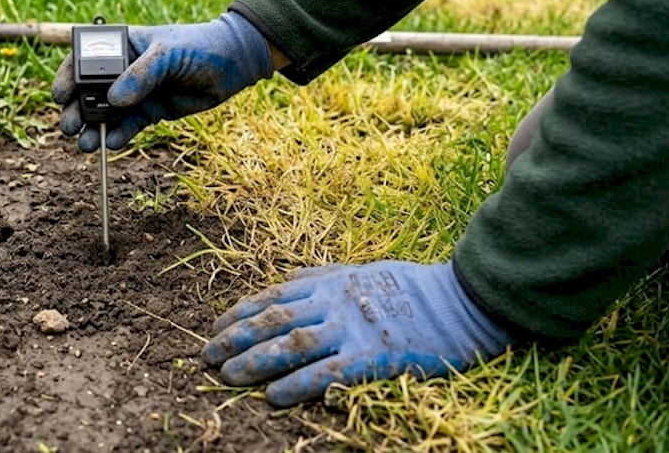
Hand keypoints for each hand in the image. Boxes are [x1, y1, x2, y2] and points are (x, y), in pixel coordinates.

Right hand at [51, 11, 273, 151]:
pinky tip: (112, 143)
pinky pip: (129, 125)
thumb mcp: (168, 53)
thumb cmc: (199, 45)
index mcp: (122, 45)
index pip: (84, 59)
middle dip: (76, 109)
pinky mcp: (151, 110)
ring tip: (84, 144)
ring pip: (107, 112)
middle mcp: (124, 69)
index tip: (62, 95)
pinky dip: (119, 135)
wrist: (233, 63)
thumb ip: (141, 75)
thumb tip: (113, 100)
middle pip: (89, 90)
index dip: (68, 77)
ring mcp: (137, 91)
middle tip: (68, 127)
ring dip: (93, 128)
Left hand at [202, 261, 511, 405]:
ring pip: (293, 344)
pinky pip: (329, 371)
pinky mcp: (375, 355)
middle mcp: (334, 303)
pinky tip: (274, 397)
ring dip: (257, 361)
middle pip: (273, 320)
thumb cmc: (410, 287)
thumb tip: (287, 280)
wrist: (461, 300)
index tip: (215, 327)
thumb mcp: (360, 271)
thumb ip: (322, 277)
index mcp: (329, 284)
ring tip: (229, 376)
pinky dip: (298, 384)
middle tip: (207, 356)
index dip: (239, 313)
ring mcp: (353, 328)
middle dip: (236, 338)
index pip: (272, 296)